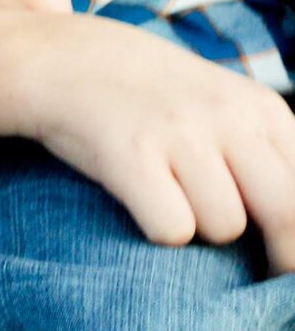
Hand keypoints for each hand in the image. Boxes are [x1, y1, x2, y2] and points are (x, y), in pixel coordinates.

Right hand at [9, 12, 294, 272]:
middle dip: (276, 259)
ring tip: (172, 198)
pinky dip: (158, 229)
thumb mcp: (223, 107)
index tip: (282, 261)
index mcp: (261, 106)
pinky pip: (172, 230)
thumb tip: (293, 243)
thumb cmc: (152, 98)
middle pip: (286, 215)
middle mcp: (226, 113)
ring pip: (224, 226)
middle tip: (255, 272)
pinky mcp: (129, 152)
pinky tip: (141, 200)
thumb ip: (268, 159)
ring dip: (201, 230)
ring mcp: (177, 130)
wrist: (60, 58)